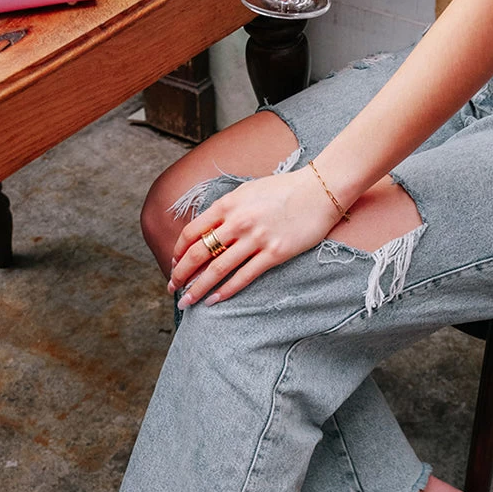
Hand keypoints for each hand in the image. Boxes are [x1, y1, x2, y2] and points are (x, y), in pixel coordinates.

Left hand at [167, 168, 341, 308]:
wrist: (319, 190)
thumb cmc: (284, 190)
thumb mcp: (247, 192)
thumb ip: (226, 210)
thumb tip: (207, 230)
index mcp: (227, 205)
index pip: (192, 232)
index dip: (178, 252)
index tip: (173, 265)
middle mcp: (238, 222)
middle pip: (199, 253)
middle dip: (181, 274)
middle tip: (173, 288)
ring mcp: (256, 239)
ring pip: (218, 269)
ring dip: (199, 288)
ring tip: (187, 301)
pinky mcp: (275, 253)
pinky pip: (244, 276)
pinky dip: (226, 290)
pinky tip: (214, 300)